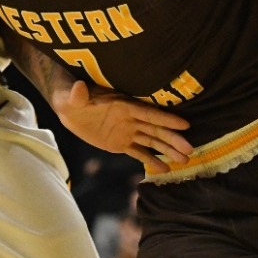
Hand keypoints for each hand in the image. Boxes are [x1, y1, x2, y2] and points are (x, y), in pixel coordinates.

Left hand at [55, 80, 193, 174]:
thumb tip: (78, 88)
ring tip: (185, 160)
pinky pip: (138, 153)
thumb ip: (77, 95)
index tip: (184, 125)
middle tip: (190, 149)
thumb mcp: (71, 96)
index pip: (148, 114)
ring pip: (151, 141)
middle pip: (155, 129)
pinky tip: (165, 169)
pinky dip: (151, 161)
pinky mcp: (120, 143)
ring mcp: (127, 131)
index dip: (166, 119)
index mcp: (122, 106)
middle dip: (172, 139)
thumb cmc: (70, 96)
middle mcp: (129, 118)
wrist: (68, 106)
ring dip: (168, 150)